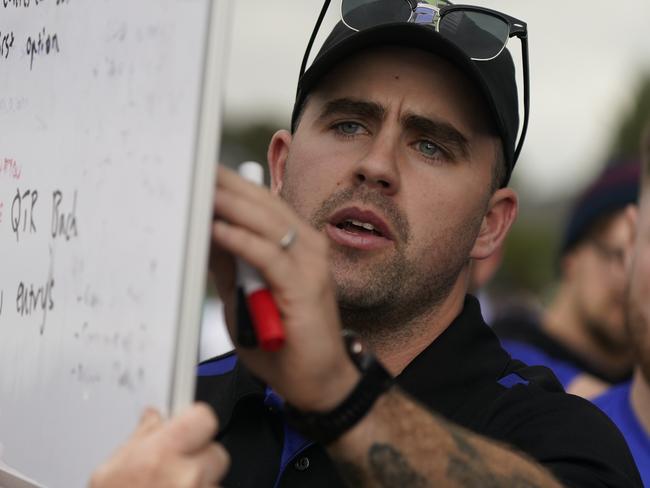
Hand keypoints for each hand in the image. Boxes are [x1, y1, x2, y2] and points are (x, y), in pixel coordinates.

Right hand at [89, 403, 228, 487]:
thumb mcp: (109, 473)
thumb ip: (138, 439)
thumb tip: (153, 417)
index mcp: (160, 455)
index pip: (203, 417)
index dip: (196, 420)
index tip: (189, 426)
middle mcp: (187, 476)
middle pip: (216, 452)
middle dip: (201, 459)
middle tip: (177, 470)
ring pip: (216, 482)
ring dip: (201, 486)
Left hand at [210, 165, 358, 410]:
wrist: (317, 380)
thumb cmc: (282, 341)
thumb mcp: (243, 296)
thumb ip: (228, 264)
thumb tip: (202, 232)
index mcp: (294, 245)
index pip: (259, 204)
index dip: (229, 185)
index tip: (197, 170)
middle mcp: (306, 246)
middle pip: (263, 205)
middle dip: (226, 186)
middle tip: (192, 168)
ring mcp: (310, 264)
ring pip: (268, 223)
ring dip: (231, 205)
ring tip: (200, 190)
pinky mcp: (306, 286)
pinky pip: (270, 257)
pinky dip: (243, 241)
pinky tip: (218, 230)